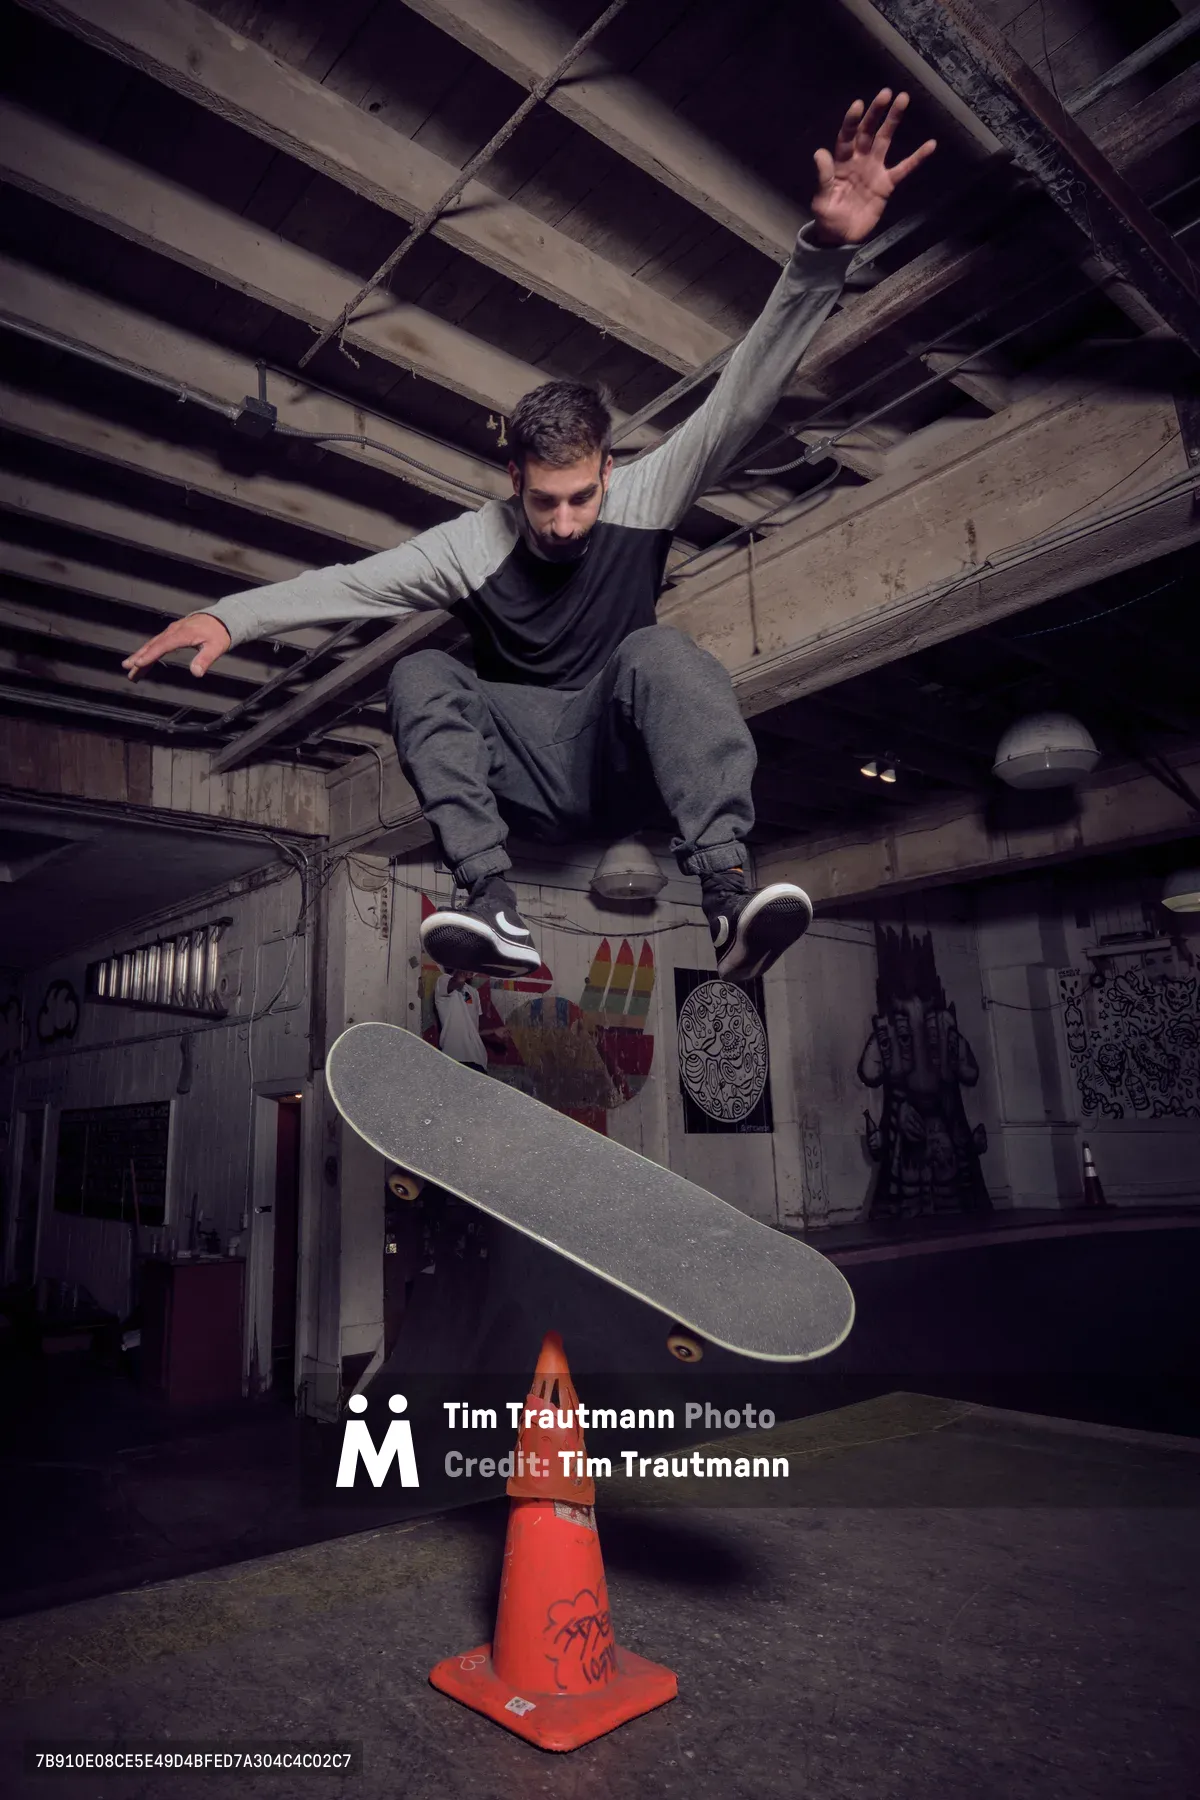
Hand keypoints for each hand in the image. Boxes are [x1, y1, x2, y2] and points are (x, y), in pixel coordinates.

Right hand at [122, 612, 230, 679]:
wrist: (221, 618)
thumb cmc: (219, 634)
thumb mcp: (216, 648)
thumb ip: (205, 660)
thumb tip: (196, 673)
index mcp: (182, 634)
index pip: (162, 646)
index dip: (150, 655)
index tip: (138, 663)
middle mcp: (173, 631)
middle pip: (153, 645)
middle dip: (139, 657)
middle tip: (127, 668)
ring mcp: (171, 631)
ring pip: (152, 644)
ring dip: (141, 655)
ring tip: (130, 668)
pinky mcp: (172, 633)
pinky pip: (157, 643)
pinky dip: (148, 651)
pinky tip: (143, 660)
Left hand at [810, 90, 935, 245]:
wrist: (841, 237)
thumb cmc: (828, 217)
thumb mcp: (822, 200)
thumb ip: (823, 177)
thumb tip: (819, 153)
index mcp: (841, 162)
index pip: (846, 137)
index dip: (852, 121)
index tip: (859, 104)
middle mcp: (859, 159)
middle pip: (868, 131)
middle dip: (876, 112)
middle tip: (887, 93)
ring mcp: (874, 169)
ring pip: (885, 140)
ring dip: (893, 121)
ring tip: (903, 99)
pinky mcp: (887, 184)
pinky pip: (904, 168)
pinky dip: (917, 158)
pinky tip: (930, 144)